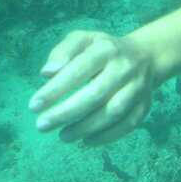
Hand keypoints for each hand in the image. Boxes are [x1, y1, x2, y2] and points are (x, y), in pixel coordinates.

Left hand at [29, 30, 158, 145]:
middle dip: (66, 112)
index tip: (34, 106)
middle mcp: (124, 68)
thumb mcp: (82, 40)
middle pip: (96, 94)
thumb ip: (62, 52)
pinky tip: (86, 141)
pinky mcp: (145, 106)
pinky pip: (127, 125)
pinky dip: (106, 137)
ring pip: (113, 112)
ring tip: (62, 136)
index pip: (79, 69)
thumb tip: (47, 73)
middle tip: (42, 125)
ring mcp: (138, 88)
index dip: (56, 89)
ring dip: (85, 128)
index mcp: (105, 49)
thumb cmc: (102, 49)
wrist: (146, 55)